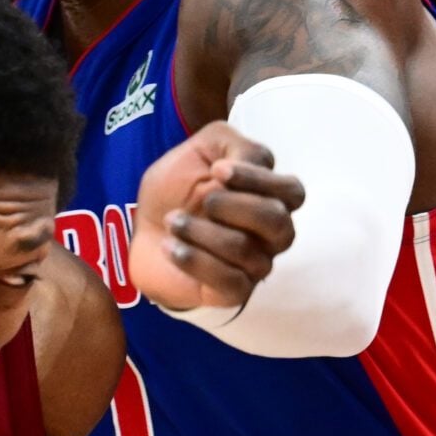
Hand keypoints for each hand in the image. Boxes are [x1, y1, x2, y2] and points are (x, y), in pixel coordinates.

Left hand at [128, 120, 304, 312]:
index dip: (257, 180)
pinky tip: (170, 247)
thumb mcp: (202, 150)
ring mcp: (256, 264)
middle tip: (204, 201)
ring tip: (171, 221)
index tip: (217, 170)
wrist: (144, 227)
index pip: (291, 191)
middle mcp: (271, 233)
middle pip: (277, 222)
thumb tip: (252, 164)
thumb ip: (232, 144)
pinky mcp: (234, 291)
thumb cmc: (178, 188)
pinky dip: (195, 261)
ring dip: (201, 231)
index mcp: (271, 196)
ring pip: (246, 250)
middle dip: (236, 207)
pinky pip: (229, 281)